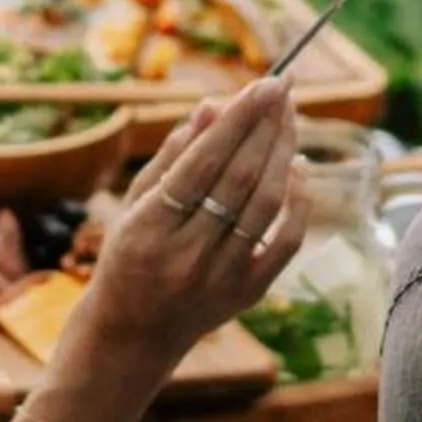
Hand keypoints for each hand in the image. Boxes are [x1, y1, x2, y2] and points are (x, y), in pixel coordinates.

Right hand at [78, 79, 308, 368]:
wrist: (130, 339)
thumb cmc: (125, 260)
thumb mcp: (132, 207)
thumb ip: (172, 157)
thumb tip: (212, 108)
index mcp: (148, 229)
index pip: (204, 162)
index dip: (239, 119)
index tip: (264, 82)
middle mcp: (187, 255)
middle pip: (241, 177)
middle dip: (267, 124)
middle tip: (284, 85)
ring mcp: (221, 278)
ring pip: (266, 203)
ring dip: (284, 152)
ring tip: (289, 115)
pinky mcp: (247, 294)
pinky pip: (284, 243)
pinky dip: (297, 202)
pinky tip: (297, 166)